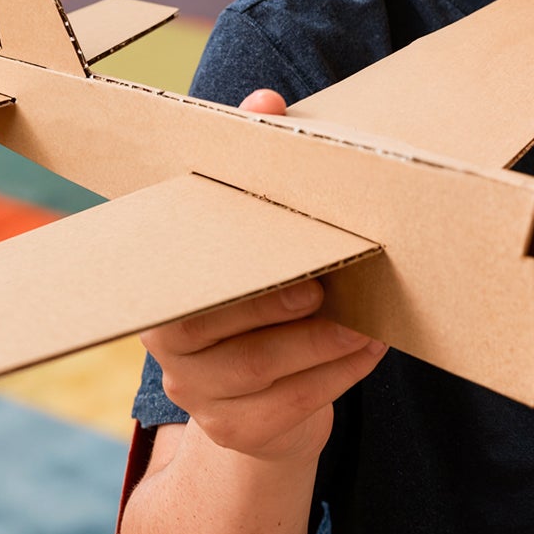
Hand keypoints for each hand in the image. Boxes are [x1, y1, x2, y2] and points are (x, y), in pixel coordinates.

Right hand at [138, 88, 387, 464]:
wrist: (270, 391)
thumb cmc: (269, 285)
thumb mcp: (265, 227)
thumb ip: (260, 164)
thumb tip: (266, 102)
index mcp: (166, 281)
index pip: (179, 269)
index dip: (224, 254)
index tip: (273, 239)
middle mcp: (164, 341)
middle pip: (210, 325)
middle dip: (274, 303)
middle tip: (328, 283)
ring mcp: (196, 393)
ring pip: (255, 369)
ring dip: (320, 341)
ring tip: (366, 321)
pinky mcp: (236, 430)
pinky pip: (286, 406)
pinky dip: (335, 376)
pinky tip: (369, 351)